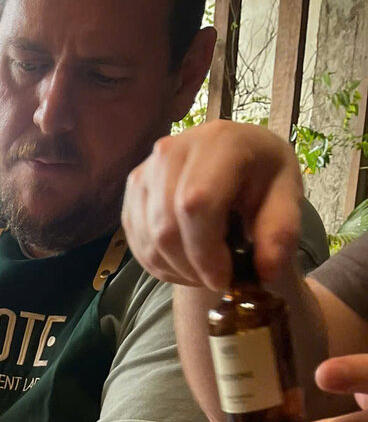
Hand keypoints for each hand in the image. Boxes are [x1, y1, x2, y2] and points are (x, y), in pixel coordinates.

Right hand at [123, 122, 302, 291]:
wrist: (235, 157)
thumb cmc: (263, 176)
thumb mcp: (287, 197)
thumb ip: (280, 233)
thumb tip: (267, 271)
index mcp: (219, 142)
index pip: (196, 206)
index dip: (206, 253)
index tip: (224, 278)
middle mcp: (173, 150)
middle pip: (167, 229)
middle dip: (191, 268)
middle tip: (216, 278)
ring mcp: (146, 170)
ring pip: (150, 241)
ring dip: (176, 269)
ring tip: (203, 269)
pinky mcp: (133, 190)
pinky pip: (138, 242)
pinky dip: (160, 264)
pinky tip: (184, 261)